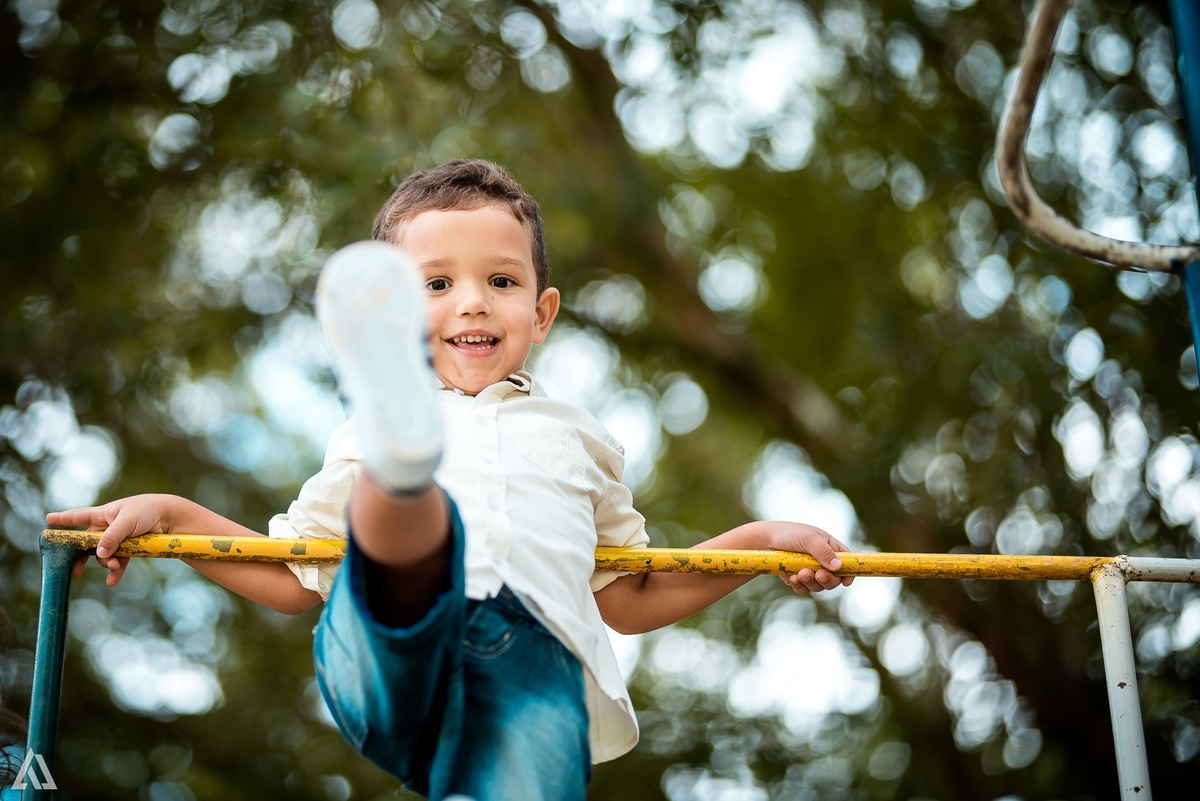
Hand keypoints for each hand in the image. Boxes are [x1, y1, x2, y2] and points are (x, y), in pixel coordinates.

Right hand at [46, 494, 179, 586]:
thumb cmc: (148, 511)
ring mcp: (119, 538)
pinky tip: (112, 580)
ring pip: (104, 555)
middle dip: (81, 557)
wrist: (172, 518)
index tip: (49, 519)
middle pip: (88, 543)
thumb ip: (111, 537)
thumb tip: (99, 554)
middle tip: (75, 571)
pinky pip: (118, 561)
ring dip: (106, 562)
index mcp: (104, 514)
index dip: (64, 519)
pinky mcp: (131, 547)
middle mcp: (109, 526)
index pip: (79, 516)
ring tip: (113, 566)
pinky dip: (116, 571)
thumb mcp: (127, 521)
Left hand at [766, 522, 854, 594]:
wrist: (765, 540)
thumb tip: (838, 566)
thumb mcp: (808, 538)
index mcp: (830, 547)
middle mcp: (823, 561)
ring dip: (811, 582)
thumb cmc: (789, 534)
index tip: (846, 581)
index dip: (849, 573)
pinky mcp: (798, 578)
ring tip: (800, 573)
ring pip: (819, 586)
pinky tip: (792, 577)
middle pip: (834, 579)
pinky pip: (804, 589)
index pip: (847, 562)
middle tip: (818, 575)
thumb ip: (823, 551)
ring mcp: (811, 571)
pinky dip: (799, 585)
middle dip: (827, 580)